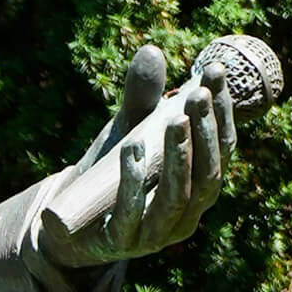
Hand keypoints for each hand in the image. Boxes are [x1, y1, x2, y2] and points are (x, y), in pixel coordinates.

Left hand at [40, 43, 237, 268]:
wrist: (68, 227)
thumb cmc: (108, 177)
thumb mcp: (125, 133)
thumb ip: (140, 99)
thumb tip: (152, 50)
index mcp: (198, 185)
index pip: (222, 148)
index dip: (222, 112)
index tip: (214, 74)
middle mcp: (187, 212)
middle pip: (209, 171)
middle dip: (206, 131)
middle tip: (198, 94)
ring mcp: (157, 231)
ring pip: (179, 194)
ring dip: (180, 156)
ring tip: (175, 120)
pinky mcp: (122, 241)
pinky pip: (132, 211)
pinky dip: (133, 179)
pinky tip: (132, 150)